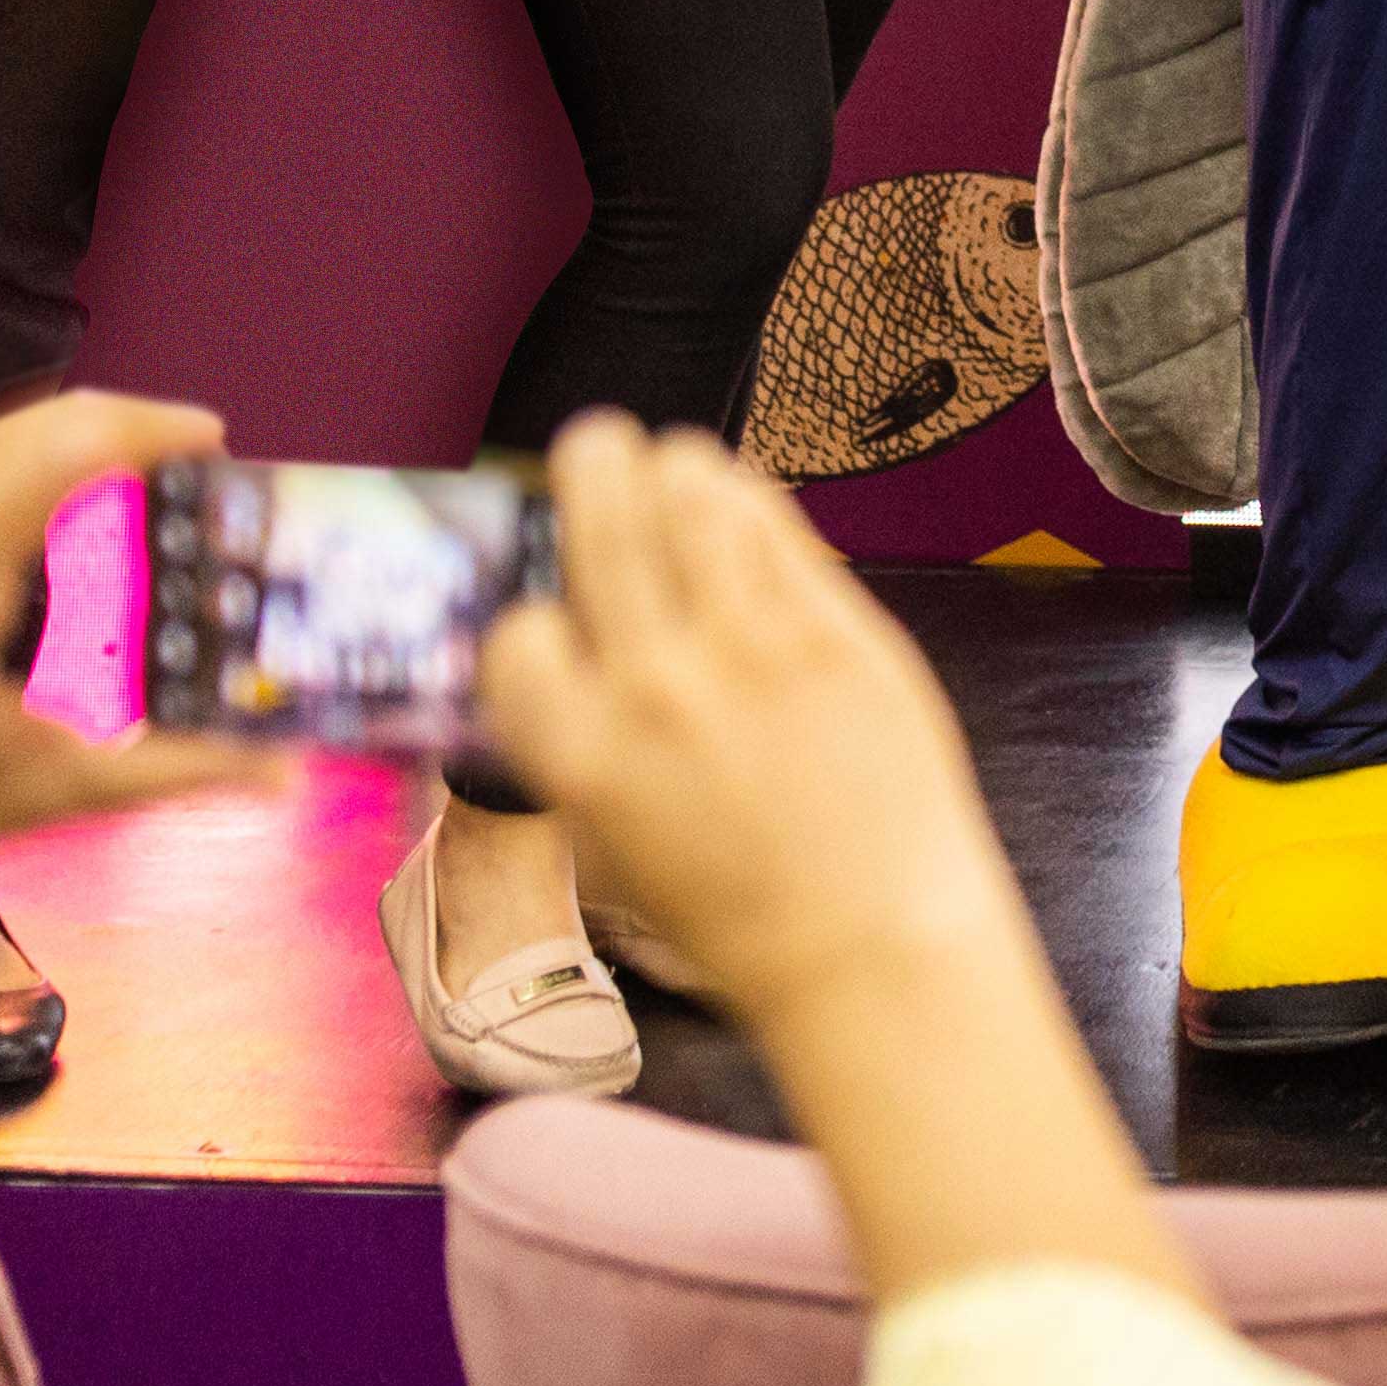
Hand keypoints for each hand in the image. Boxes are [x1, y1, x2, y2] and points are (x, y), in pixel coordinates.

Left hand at [0, 392, 260, 906]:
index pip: (13, 501)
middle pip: (14, 441)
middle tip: (211, 449)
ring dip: (91, 423)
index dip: (113, 448)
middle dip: (123, 424)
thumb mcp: (49, 796)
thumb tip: (284, 769)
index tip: (206, 440)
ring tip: (172, 444)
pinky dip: (52, 437)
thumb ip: (170, 771)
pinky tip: (101, 452)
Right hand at [470, 414, 1044, 1055]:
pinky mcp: (842, 634)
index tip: (547, 615)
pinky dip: (748, 498)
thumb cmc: (737, 911)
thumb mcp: (611, 844)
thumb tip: (552, 664)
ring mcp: (754, 653)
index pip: (516, 637)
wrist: (870, 943)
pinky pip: (779, 533)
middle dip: (591, 468)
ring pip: (696, 506)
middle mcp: (656, 691)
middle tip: (592, 442)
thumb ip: (576, 746)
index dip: (528, 619)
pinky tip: (737, 493)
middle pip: (604, 531)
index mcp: (580, 757)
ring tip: (669, 458)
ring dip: (674, 466)